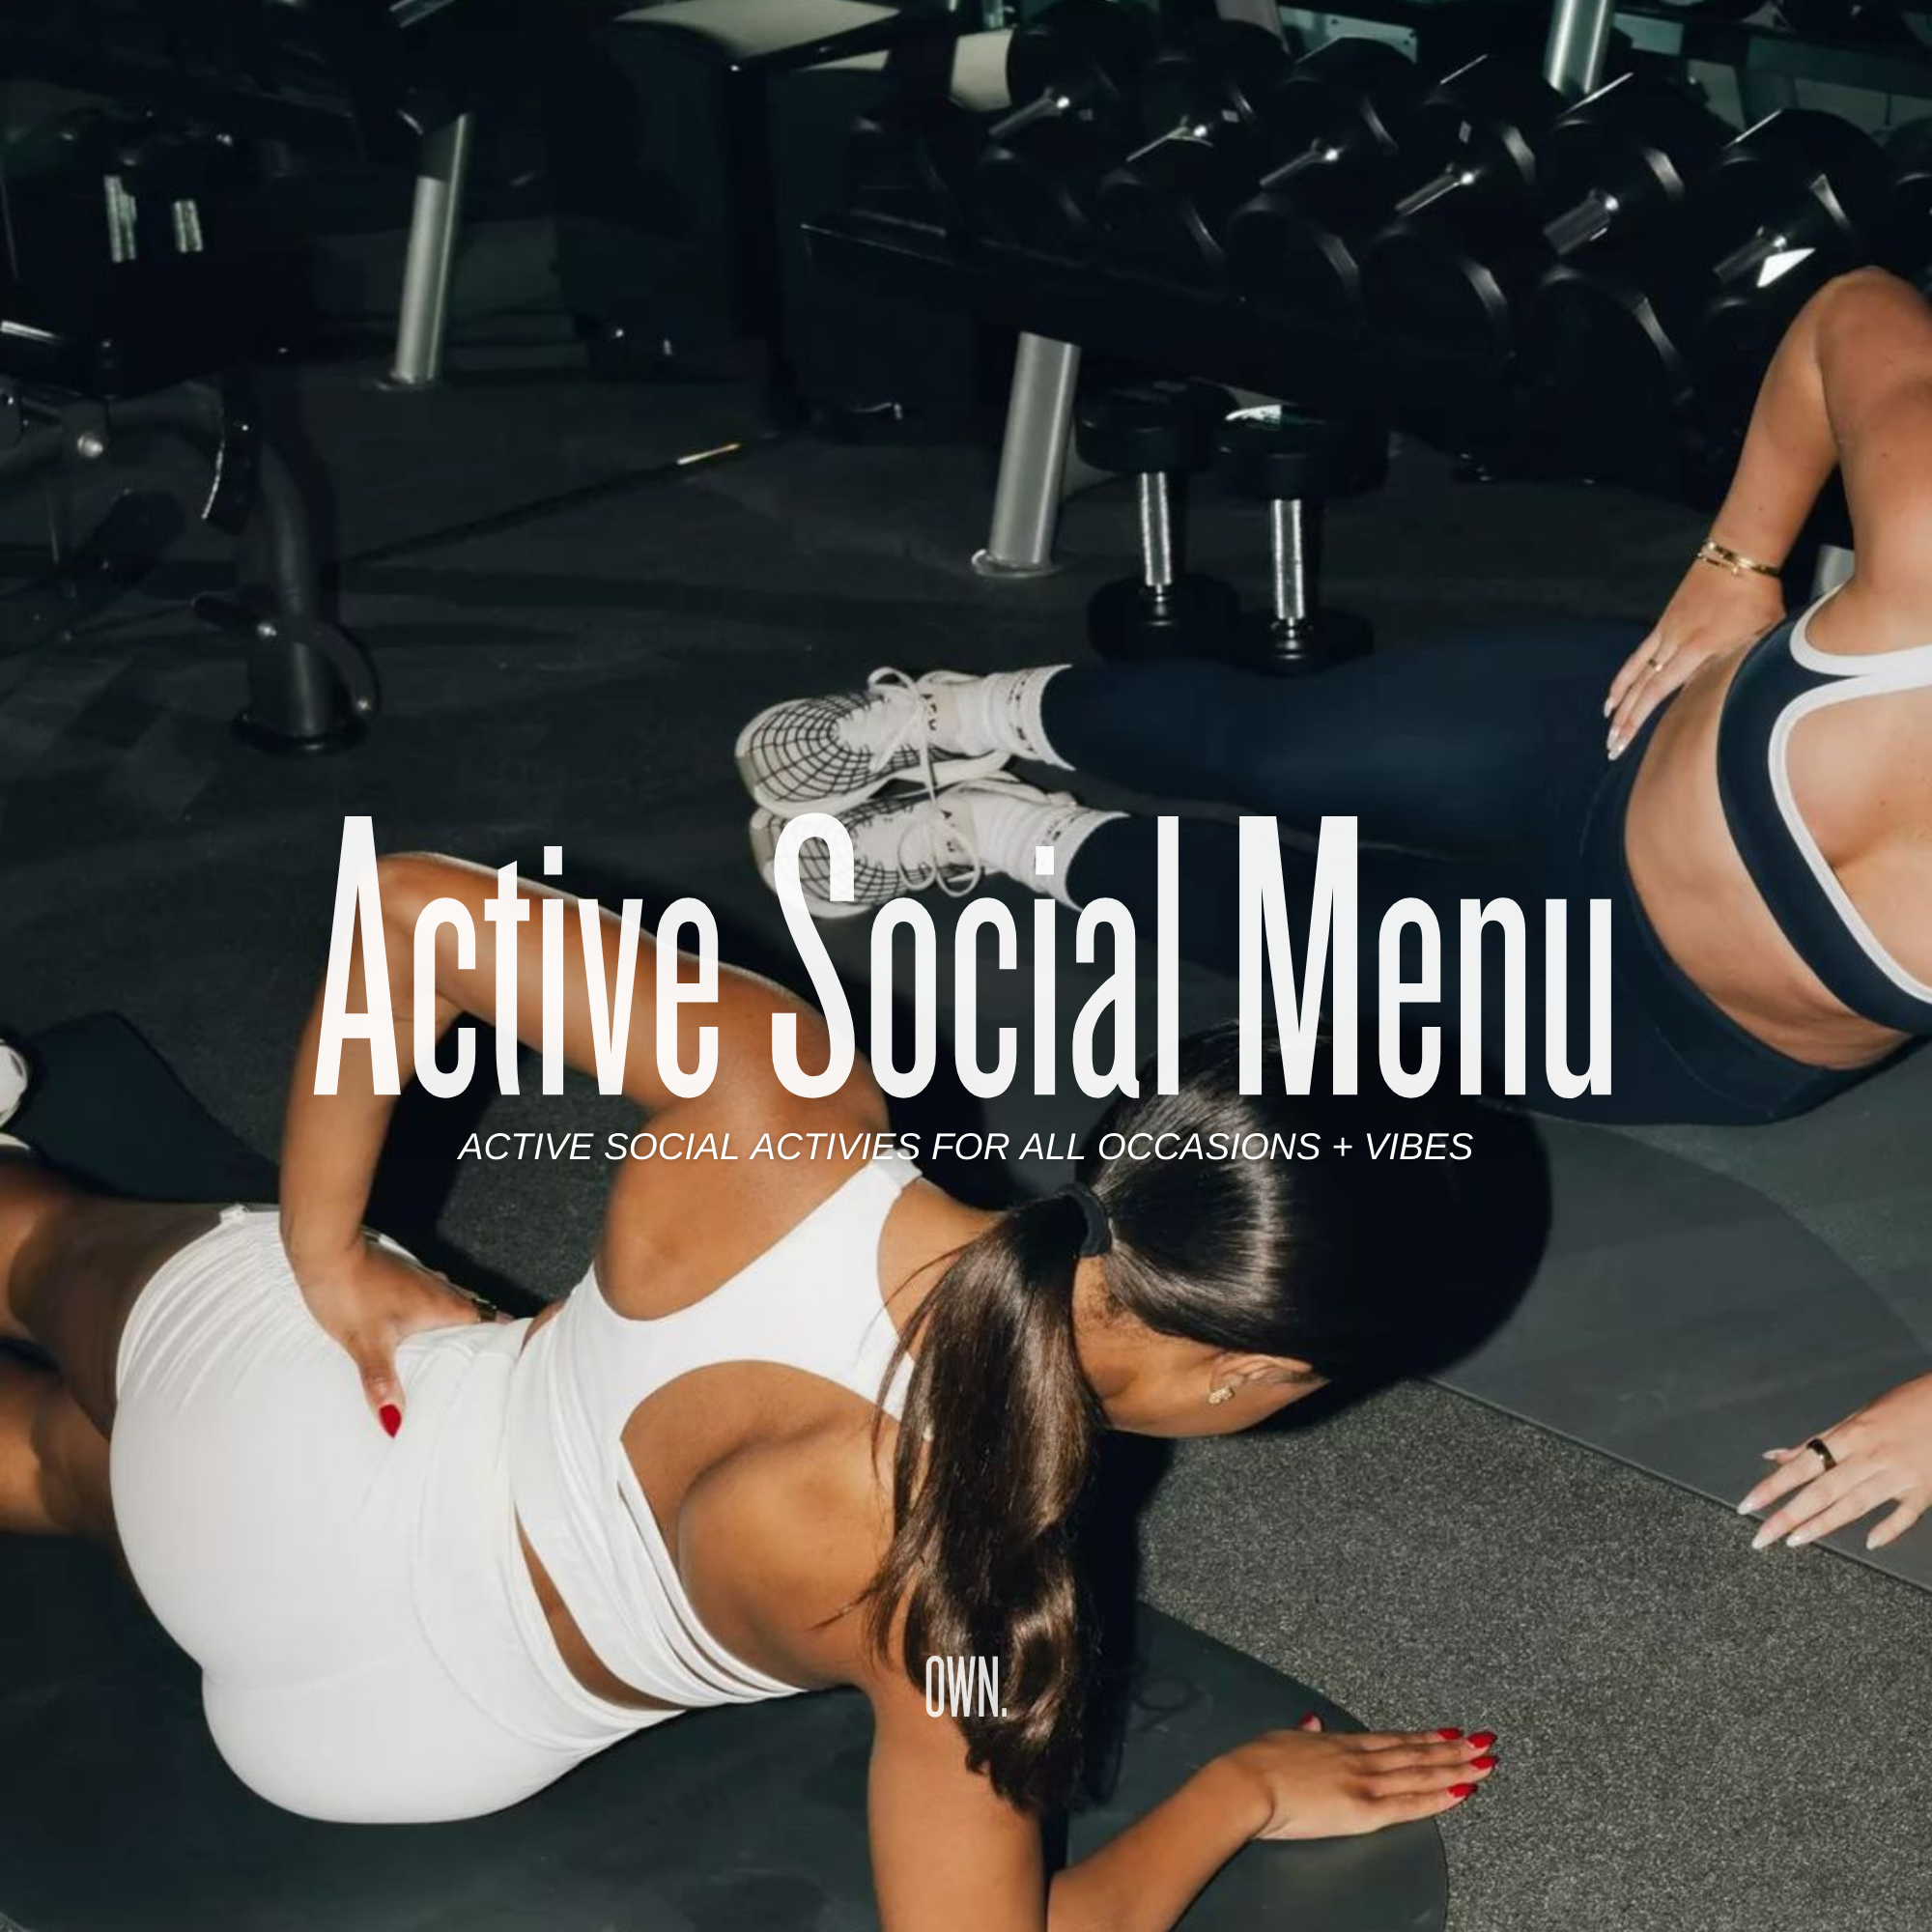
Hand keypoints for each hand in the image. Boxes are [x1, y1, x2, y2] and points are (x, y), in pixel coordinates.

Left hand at [290, 1236, 504, 1435]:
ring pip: (453, 1299)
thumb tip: (394, 1423)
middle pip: (474, 1308)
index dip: (503, 1335)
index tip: (516, 1353)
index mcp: (441, 1305)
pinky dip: (437, 1309)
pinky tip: (421, 1320)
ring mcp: (420, 1278)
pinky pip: (432, 1293)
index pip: (486, 1319)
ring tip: (459, 1344)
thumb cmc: (350, 1292)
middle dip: (484, 1330)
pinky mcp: (401, 1274)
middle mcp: (438, 1288)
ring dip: (461, 1318)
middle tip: (488, 1358)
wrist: (326, 1251)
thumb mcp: (366, 1343)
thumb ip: (382, 1382)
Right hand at [1220, 1714, 1495, 1840]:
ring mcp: (1365, 1782)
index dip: (1425, 1738)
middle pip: (1416, 1753)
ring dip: (1457, 1767)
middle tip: (1485, 1741)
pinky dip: (1437, 1798)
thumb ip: (1304, 1734)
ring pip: (1420, 1773)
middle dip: (1455, 1749)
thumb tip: (1312, 1722)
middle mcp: (1360, 1759)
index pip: (1394, 1740)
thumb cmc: (1256, 1763)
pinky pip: (1409, 1805)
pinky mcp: (1363, 1809)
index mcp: (1340, 1743)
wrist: (1246, 1783)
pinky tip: (1461, 1792)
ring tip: (1486, 1761)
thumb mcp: (1282, 1739)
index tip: (1451, 1732)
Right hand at [1604, 558, 1784, 758]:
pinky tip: (1614, 693)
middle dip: (1625, 720)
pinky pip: (1638, 656)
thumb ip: (1736, 665)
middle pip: (1642, 688)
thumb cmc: (1756, 597)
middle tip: (1611, 746)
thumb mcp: (1758, 635)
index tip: (1625, 740)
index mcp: (1699, 649)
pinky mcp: (1664, 625)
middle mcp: (1675, 644)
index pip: (1659, 690)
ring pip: (1636, 673)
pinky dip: (1624, 676)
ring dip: (1620, 701)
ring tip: (1608, 723)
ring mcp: (1666, 634)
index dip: (1639, 717)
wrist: (1738, 558)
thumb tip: (1719, 693)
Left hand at [1739, 1372, 1931, 1551]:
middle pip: (1821, 1490)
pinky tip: (1871, 1544)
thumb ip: (1816, 1441)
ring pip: (1854, 1504)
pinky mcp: (1924, 1489)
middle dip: (1788, 1515)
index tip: (1747, 1506)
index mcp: (1849, 1436)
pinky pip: (1905, 1514)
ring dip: (1822, 1524)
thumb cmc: (1900, 1407)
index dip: (1772, 1487)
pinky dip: (1889, 1528)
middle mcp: (1869, 1456)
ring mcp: (1897, 1475)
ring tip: (1794, 1541)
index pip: (1801, 1466)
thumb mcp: (1855, 1417)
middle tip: (1761, 1537)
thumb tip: (1776, 1455)